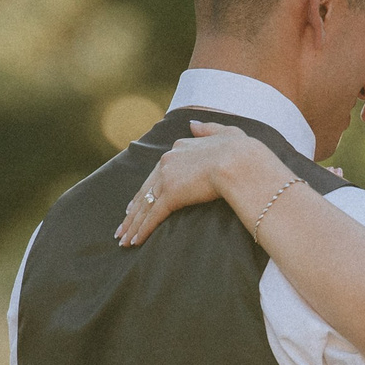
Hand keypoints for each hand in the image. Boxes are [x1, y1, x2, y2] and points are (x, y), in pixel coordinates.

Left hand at [116, 121, 286, 246]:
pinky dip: (142, 230)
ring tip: (123, 240)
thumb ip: (207, 128)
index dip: (146, 190)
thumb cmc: (241, 151)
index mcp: (179, 148)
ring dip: (133, 225)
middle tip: (123, 227)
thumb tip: (192, 123)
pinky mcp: (171, 195)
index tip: (136, 203)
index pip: (157, 173)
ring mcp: (167, 178)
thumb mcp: (225, 132)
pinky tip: (134, 242)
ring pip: (144, 206)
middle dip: (133, 212)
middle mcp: (168, 161)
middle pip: (145, 191)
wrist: (240, 162)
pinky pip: (152, 216)